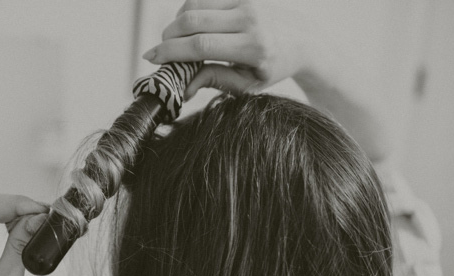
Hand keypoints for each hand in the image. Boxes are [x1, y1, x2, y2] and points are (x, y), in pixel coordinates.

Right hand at [142, 0, 308, 99]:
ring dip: (176, 22)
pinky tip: (188, 25)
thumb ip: (214, 81)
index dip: (171, 52)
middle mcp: (251, 19)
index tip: (152, 58)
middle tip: (159, 50)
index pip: (202, 45)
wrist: (302, 39)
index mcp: (254, 47)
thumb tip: (183, 88)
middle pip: (193, 21)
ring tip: (175, 40)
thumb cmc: (271, 67)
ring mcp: (247, 0)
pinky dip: (189, 10)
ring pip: (195, 4)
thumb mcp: (247, 84)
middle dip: (168, 36)